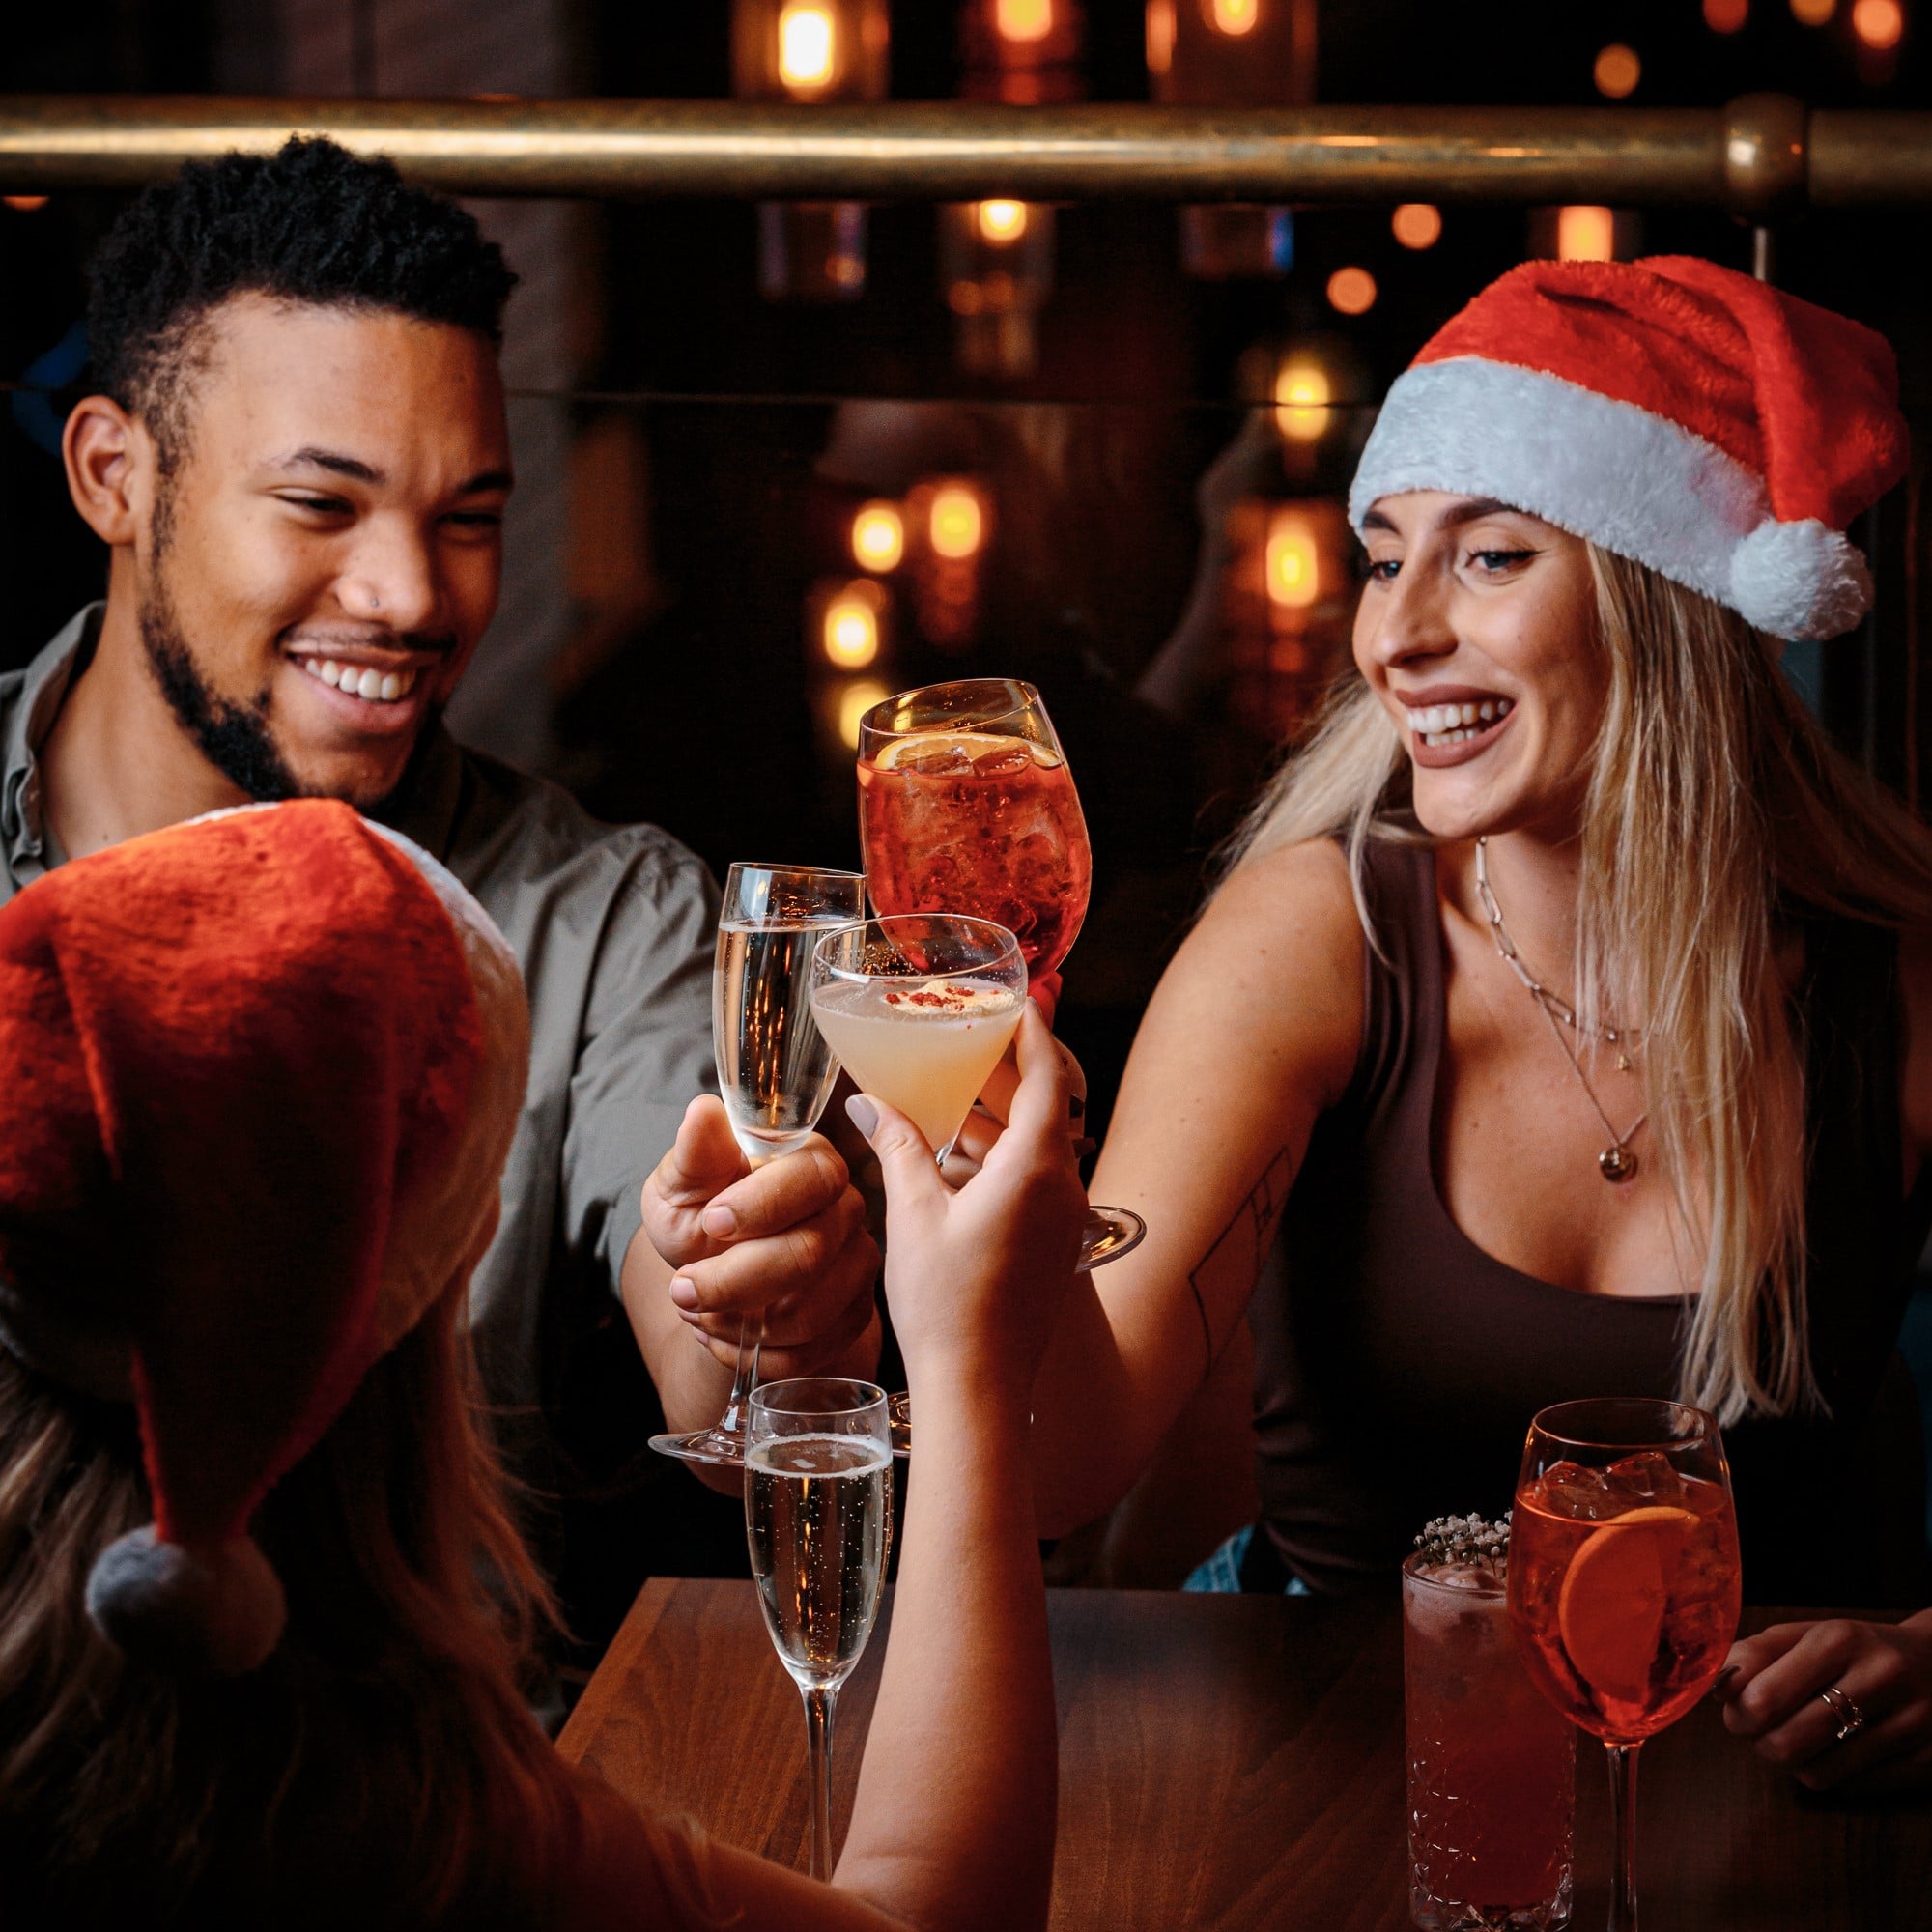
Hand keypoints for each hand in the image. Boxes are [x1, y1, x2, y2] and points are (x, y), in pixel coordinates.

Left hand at [641, 1096, 879, 1376]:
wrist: (714, 1270)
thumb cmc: (702, 1214)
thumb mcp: (683, 1183)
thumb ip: (696, 1154)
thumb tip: (702, 1112)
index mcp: (811, 1161)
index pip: (811, 1177)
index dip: (763, 1205)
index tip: (710, 1223)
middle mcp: (847, 1210)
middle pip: (811, 1252)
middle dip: (735, 1280)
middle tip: (683, 1290)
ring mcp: (857, 1266)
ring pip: (811, 1311)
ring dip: (741, 1324)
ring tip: (699, 1312)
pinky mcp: (854, 1316)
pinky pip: (813, 1351)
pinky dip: (757, 1355)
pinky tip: (728, 1337)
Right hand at [845, 1001, 1086, 1397]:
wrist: (979, 1390)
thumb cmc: (946, 1304)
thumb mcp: (912, 1214)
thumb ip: (898, 1147)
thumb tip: (868, 1102)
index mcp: (1035, 1168)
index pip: (1047, 1077)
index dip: (1033, 1032)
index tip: (1020, 997)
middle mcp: (1064, 1188)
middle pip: (1047, 1105)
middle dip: (1012, 1066)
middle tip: (976, 1032)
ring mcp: (1064, 1219)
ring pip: (1040, 1143)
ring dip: (1004, 1112)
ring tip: (959, 1083)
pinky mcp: (1053, 1245)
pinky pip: (1036, 1177)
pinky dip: (1004, 1151)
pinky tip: (961, 1150)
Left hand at [1717, 1611, 1931, 1791]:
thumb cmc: (1858, 1649)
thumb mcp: (1808, 1634)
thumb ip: (1756, 1654)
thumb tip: (1715, 1686)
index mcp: (1839, 1640)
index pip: (1764, 1697)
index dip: (1737, 1713)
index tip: (1735, 1709)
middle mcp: (1880, 1679)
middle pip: (1787, 1743)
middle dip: (1759, 1742)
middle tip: (1759, 1731)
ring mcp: (1911, 1724)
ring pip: (1817, 1773)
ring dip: (1793, 1763)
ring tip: (1797, 1738)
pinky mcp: (1927, 1761)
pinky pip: (1852, 1788)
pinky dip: (1832, 1774)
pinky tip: (1837, 1749)